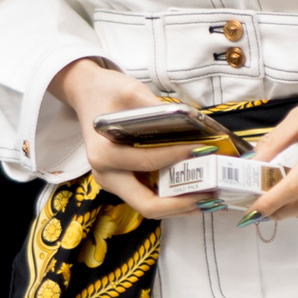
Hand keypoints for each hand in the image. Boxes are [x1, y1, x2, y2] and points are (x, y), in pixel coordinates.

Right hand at [52, 60, 213, 220]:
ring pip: (149, 206)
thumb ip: (158, 109)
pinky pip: (150, 197)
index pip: (146, 162)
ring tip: (210, 197)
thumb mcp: (131, 91)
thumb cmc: (107, 92)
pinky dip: (173, 198)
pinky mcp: (123, 183)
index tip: (204, 150)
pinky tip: (196, 191)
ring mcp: (113, 182)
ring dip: (180, 206)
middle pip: (146, 204)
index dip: (177, 158)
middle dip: (180, 203)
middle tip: (210, 194)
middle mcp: (106, 174)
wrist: (87, 94)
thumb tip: (193, 124)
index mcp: (103, 153)